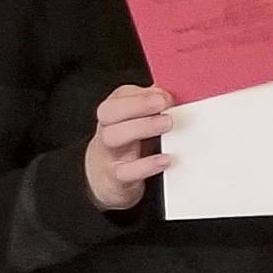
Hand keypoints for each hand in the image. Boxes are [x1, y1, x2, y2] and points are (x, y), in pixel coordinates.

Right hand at [84, 85, 173, 210]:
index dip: (142, 94)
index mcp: (113, 111)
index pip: (119, 96)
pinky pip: (125, 172)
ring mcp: (108, 153)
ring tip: (167, 124)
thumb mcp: (137, 119)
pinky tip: (165, 159)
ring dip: (141, 127)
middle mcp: (106, 129)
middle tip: (165, 104)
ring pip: (112, 137)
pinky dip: (145, 166)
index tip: (165, 96)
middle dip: (138, 105)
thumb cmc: (128, 140)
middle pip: (110, 112)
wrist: (104, 175)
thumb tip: (169, 94)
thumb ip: (152, 104)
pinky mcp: (115, 178)